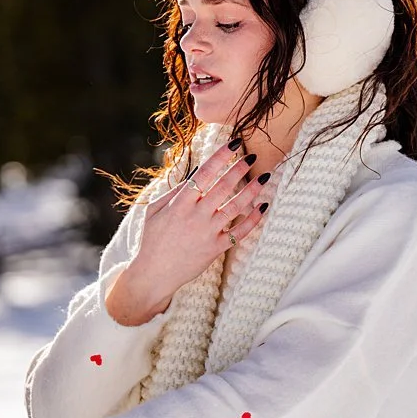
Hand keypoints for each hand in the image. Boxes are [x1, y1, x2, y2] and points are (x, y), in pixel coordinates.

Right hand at [107, 139, 271, 324]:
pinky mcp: (216, 248)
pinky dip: (254, 219)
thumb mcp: (152, 212)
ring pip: (236, 206)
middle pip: (224, 186)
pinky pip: (240, 231)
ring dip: (252, 190)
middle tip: (252, 156)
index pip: (204, 174)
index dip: (221, 157)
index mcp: (179, 204)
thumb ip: (172, 192)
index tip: (234, 144)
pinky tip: (263, 206)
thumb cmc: (152, 240)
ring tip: (264, 177)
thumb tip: (194, 175)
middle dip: (240, 168)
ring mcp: (208, 232)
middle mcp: (196, 215)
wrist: (154, 273)